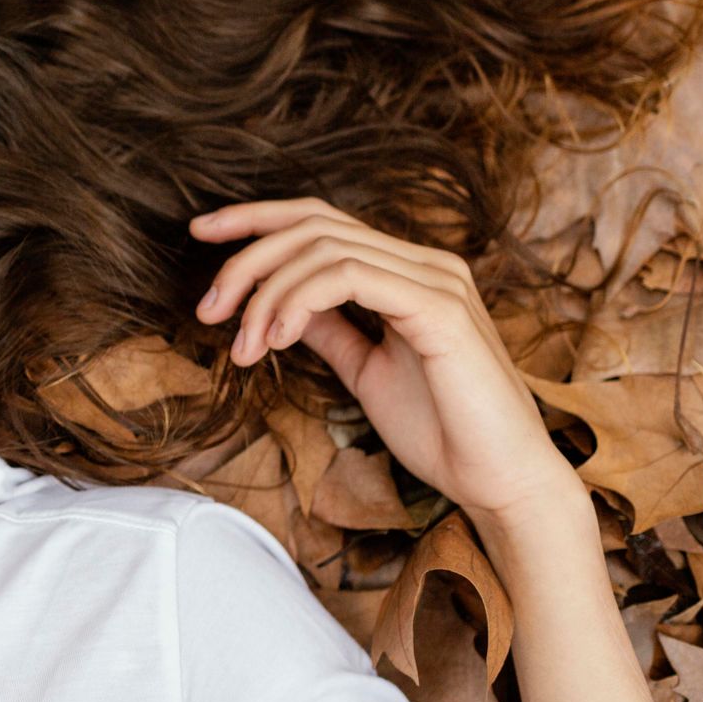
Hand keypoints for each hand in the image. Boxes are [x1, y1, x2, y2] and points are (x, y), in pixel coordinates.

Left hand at [189, 195, 582, 525]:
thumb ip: (330, 330)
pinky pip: (348, 277)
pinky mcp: (439, 309)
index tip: (201, 234)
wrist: (500, 482)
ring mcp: (436, 281)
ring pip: (323, 248)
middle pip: (314, 225)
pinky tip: (278, 340)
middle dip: (246, 259)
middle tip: (207, 309)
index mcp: (409, 272)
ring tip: (244, 346)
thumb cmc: (442, 432)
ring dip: (265, 293)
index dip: (257, 219)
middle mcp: (425, 264)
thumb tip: (280, 306)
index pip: (323, 221)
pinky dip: (298, 302)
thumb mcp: (366, 371)